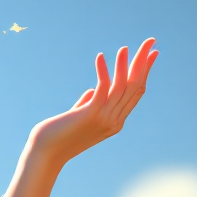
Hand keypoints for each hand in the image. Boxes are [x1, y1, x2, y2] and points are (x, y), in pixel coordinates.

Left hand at [28, 39, 157, 166]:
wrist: (44, 155)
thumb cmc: (56, 136)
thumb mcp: (77, 119)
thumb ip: (87, 104)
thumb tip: (92, 91)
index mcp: (115, 122)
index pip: (136, 93)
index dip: (145, 72)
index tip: (152, 54)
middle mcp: (114, 121)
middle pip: (135, 86)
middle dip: (143, 62)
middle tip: (151, 41)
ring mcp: (105, 118)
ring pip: (122, 86)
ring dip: (124, 64)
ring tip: (124, 48)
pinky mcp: (91, 114)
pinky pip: (102, 87)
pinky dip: (103, 71)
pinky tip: (100, 57)